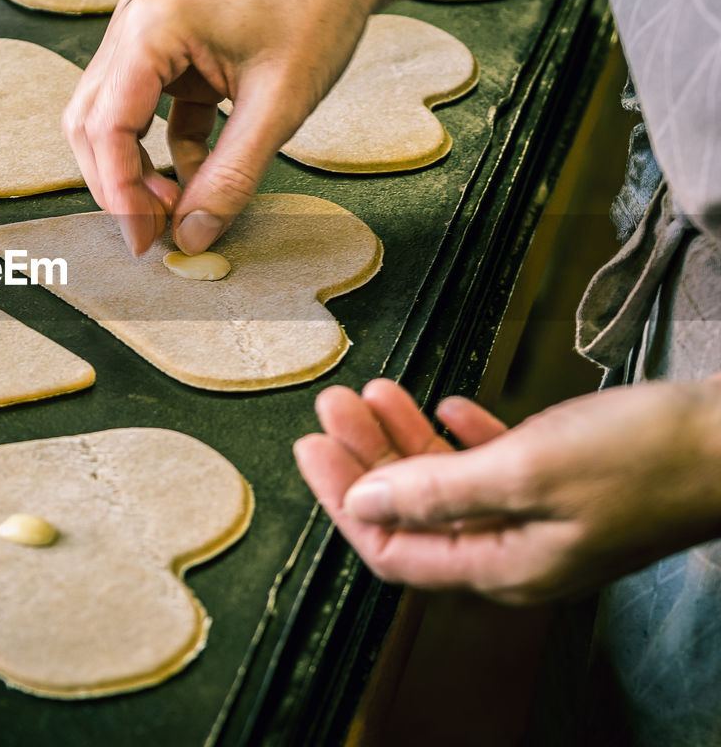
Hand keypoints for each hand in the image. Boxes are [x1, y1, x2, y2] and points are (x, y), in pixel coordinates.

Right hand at [62, 0, 384, 255]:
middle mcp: (135, 25)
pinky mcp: (170, 49)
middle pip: (95, 124)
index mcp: (151, 28)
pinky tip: (200, 177)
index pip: (107, 127)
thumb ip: (231, 177)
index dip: (120, 193)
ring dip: (138, 169)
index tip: (145, 240)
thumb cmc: (316, 9)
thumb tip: (192, 237)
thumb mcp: (278, 107)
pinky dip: (167, 150)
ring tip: (178, 207)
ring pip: (115, 119)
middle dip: (120, 184)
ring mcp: (148, 35)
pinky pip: (150, 111)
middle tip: (155, 234)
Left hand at [294, 377, 720, 603]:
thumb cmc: (643, 458)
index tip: (310, 447)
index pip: (391, 548)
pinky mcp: (563, 484)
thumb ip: (437, 490)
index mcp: (501, 566)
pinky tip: (446, 405)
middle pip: (413, 510)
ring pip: (447, 481)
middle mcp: (513, 552)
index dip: (343, 500)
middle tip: (335, 403)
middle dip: (367, 456)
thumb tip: (364, 502)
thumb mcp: (526, 471)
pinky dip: (462, 435)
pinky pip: (493, 464)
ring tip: (375, 389)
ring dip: (407, 436)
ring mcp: (539, 517)